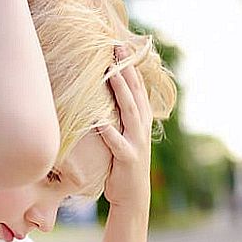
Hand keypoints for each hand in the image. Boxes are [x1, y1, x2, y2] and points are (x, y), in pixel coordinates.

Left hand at [99, 48, 153, 211]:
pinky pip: (117, 143)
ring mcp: (136, 142)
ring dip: (121, 91)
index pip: (136, 88)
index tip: (120, 45)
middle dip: (127, 70)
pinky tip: (99, 120)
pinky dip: (109, 131)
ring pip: (129, 112)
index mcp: (140, 121)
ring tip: (112, 73)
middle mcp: (141, 128)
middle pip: (134, 94)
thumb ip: (117, 118)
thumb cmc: (121, 165)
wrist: (133, 197)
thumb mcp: (122, 137)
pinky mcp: (128, 159)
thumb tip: (100, 98)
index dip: (130, 67)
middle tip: (117, 48)